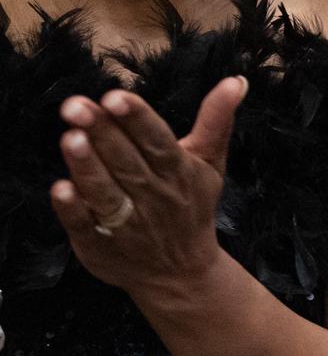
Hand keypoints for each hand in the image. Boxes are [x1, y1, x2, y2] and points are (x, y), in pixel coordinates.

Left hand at [50, 78, 246, 301]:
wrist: (183, 275)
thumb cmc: (191, 208)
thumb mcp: (209, 165)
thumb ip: (216, 121)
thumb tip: (236, 80)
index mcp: (179, 173)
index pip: (158, 142)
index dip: (138, 120)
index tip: (116, 97)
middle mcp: (154, 197)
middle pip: (127, 162)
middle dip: (103, 133)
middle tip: (77, 105)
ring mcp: (127, 223)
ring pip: (106, 192)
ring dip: (88, 167)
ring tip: (70, 138)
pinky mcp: (101, 244)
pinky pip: (86, 225)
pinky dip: (74, 209)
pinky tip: (61, 188)